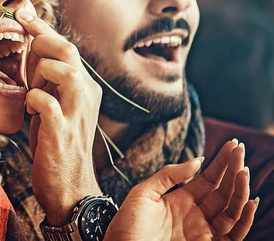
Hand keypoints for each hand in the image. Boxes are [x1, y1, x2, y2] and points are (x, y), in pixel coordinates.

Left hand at [16, 9, 102, 225]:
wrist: (69, 187)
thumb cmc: (55, 141)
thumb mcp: (53, 103)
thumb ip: (46, 78)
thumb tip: (30, 48)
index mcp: (83, 85)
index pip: (65, 47)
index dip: (42, 26)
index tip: (21, 11)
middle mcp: (85, 94)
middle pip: (69, 51)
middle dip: (42, 40)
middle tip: (25, 42)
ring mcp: (77, 113)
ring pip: (67, 71)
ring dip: (42, 72)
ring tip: (32, 88)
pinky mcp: (63, 132)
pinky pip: (49, 104)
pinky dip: (34, 100)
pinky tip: (30, 109)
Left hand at [106, 140, 258, 240]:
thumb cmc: (127, 226)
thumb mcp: (143, 193)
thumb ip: (169, 175)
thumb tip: (197, 159)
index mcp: (181, 201)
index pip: (208, 179)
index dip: (221, 163)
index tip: (232, 145)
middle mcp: (195, 216)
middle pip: (223, 191)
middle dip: (233, 171)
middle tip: (240, 150)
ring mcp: (203, 231)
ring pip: (231, 210)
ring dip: (240, 190)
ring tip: (244, 171)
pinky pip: (234, 234)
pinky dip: (245, 219)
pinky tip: (249, 201)